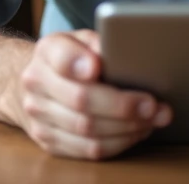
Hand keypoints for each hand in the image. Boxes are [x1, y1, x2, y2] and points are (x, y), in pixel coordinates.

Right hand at [15, 29, 171, 159]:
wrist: (36, 84)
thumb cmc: (70, 58)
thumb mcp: (81, 39)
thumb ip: (98, 44)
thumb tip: (122, 55)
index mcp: (47, 52)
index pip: (61, 57)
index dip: (79, 62)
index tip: (97, 66)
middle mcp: (37, 85)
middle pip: (81, 100)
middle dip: (122, 106)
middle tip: (152, 105)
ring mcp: (39, 117)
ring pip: (87, 130)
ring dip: (126, 128)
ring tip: (152, 120)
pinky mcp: (49, 142)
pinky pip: (87, 150)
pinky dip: (118, 143)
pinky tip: (136, 132)